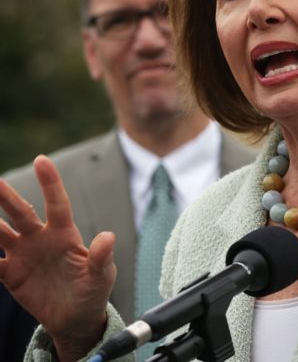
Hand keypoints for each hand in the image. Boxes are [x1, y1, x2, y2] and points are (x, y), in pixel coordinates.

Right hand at [0, 155, 115, 361]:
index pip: (57, 203)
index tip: (41, 160)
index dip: (50, 182)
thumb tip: (108, 236)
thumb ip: (101, 257)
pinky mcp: (11, 274)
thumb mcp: (101, 276)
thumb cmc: (93, 290)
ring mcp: (23, 254)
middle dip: (5, 196)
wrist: (76, 317)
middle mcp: (41, 238)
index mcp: (64, 234)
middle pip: (21, 212)